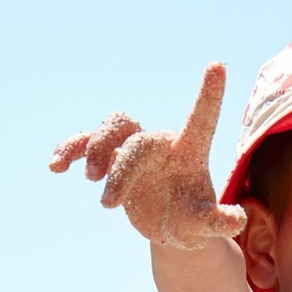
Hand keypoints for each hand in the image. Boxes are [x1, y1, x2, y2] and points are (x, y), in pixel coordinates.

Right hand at [48, 63, 245, 249]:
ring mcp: (134, 149)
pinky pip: (86, 143)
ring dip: (94, 149)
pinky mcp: (112, 158)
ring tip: (89, 179)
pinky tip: (55, 165)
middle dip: (121, 170)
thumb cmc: (193, 221)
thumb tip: (235, 220)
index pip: (201, 119)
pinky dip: (70, 150)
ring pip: (112, 128)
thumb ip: (219, 221)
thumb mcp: (205, 226)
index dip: (209, 95)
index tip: (218, 65)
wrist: (169, 225)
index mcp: (189, 152)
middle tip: (109, 204)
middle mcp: (161, 144)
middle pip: (138, 140)